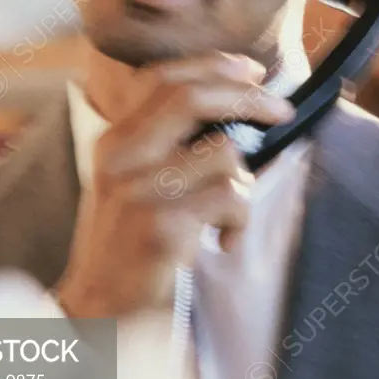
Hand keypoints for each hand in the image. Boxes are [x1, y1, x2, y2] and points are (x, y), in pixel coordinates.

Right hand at [54, 54, 294, 318]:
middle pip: (192, 97)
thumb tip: (237, 114)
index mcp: (115, 140)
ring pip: (224, 152)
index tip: (253, 70)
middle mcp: (120, 156)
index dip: (213, 65)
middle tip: (281, 110)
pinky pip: (230, 198)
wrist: (96, 313)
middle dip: (248, 97)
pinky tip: (221, 243)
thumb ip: (169, 146)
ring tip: (227, 218)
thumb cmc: (129, 248)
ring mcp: (137, 190)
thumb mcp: (136, 185)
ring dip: (243, 185)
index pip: (162, 78)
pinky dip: (239, 222)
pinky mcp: (159, 225)